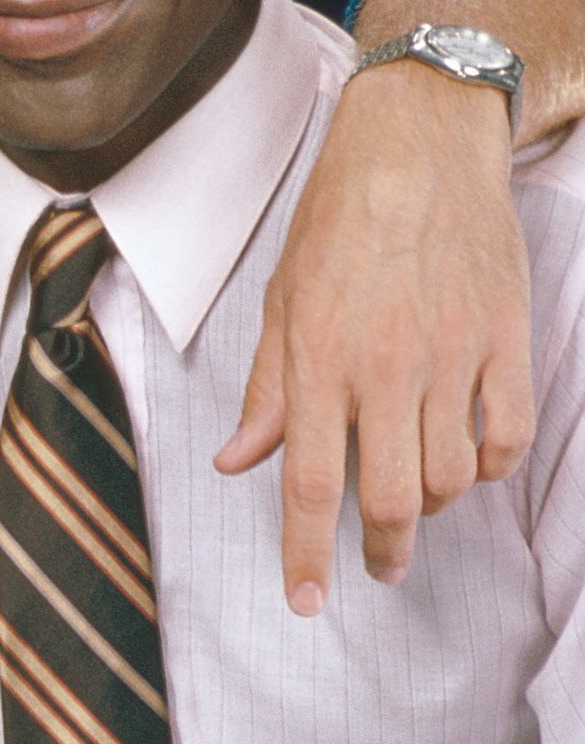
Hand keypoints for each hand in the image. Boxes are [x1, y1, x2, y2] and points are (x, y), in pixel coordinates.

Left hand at [217, 59, 530, 612]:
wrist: (420, 144)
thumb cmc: (339, 218)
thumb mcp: (281, 300)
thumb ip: (267, 389)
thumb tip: (237, 460)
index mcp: (319, 359)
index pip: (307, 481)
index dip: (306, 552)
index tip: (307, 600)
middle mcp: (386, 367)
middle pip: (391, 497)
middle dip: (382, 548)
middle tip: (377, 564)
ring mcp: (452, 355)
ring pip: (451, 476)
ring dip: (433, 504)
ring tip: (416, 498)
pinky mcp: (505, 339)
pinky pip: (506, 435)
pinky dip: (489, 466)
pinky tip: (469, 462)